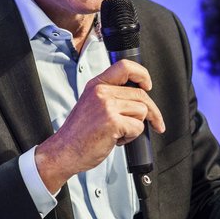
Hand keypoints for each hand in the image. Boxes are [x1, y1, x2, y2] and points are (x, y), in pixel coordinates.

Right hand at [34, 59, 164, 192]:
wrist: (64, 152)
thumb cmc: (78, 134)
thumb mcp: (91, 104)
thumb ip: (110, 96)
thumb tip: (138, 96)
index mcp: (96, 85)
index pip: (125, 67)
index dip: (142, 74)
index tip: (147, 85)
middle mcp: (101, 92)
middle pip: (140, 94)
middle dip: (152, 111)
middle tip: (155, 122)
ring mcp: (106, 106)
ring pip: (141, 111)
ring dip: (135, 126)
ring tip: (118, 132)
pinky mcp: (113, 122)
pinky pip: (137, 127)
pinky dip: (131, 137)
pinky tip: (116, 139)